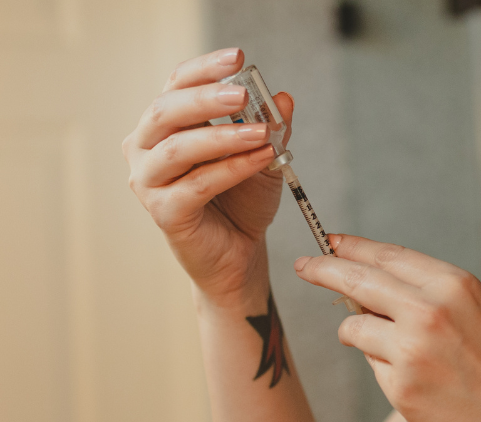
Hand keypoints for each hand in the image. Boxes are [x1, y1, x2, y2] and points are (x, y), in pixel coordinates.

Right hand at [123, 48, 294, 303]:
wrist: (240, 253)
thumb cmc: (242, 202)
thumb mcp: (262, 156)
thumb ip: (270, 126)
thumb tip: (282, 97)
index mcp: (163, 126)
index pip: (175, 85)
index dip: (204, 69)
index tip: (238, 57)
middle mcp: (146, 149)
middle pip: (167, 111)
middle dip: (207, 98)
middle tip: (242, 93)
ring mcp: (148, 182)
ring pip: (179, 148)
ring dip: (224, 137)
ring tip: (262, 132)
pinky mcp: (164, 212)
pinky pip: (197, 184)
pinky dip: (231, 169)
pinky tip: (259, 159)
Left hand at [295, 235, 480, 421]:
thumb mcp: (479, 313)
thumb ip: (428, 296)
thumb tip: (366, 290)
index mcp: (454, 284)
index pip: (387, 255)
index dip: (352, 247)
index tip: (330, 242)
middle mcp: (428, 309)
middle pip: (355, 279)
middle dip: (323, 269)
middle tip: (304, 265)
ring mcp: (411, 350)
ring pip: (354, 328)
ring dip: (362, 335)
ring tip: (405, 355)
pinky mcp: (401, 389)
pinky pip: (373, 368)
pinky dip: (388, 373)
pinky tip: (425, 387)